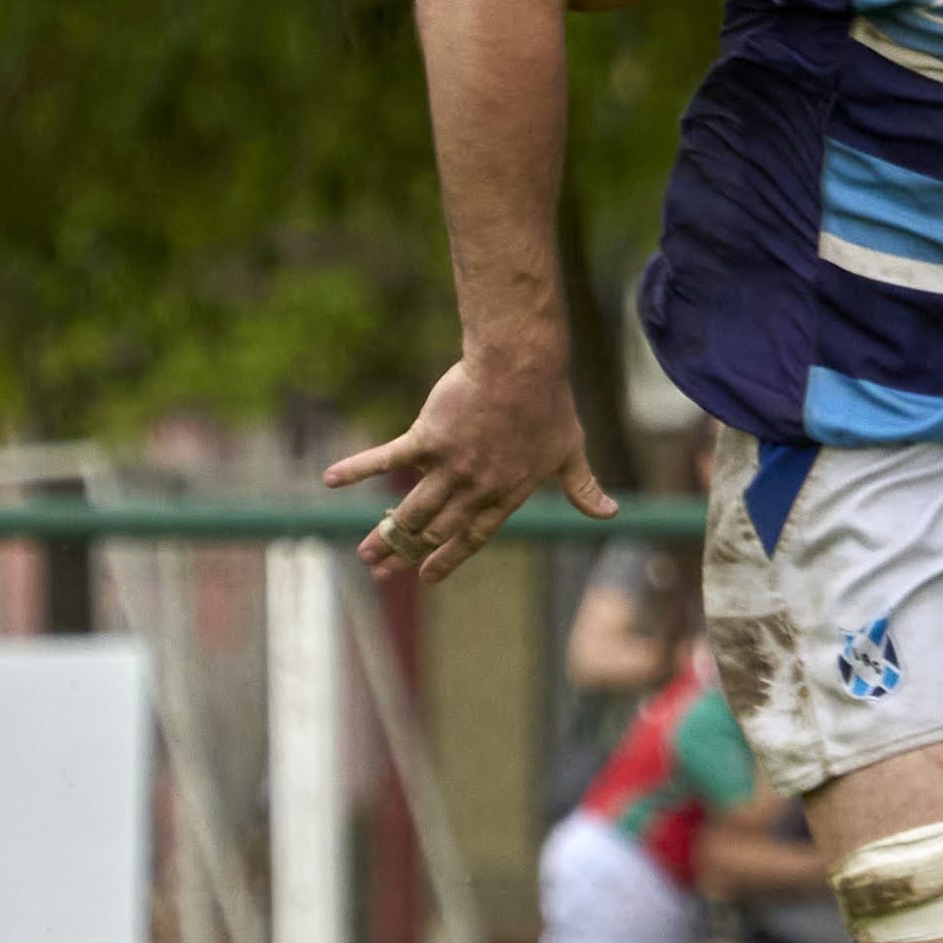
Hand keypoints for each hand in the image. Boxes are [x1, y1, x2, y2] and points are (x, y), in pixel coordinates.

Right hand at [322, 350, 616, 583]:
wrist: (523, 368)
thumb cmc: (549, 406)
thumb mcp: (571, 452)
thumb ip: (585, 487)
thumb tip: (611, 513)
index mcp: (505, 495)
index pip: (474, 536)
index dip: (450, 557)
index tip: (428, 575)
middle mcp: (474, 489)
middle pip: (435, 530)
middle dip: (407, 554)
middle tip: (382, 574)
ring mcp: (449, 466)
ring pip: (410, 510)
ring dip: (384, 536)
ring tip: (363, 555)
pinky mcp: (427, 438)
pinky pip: (387, 459)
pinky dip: (357, 468)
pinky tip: (331, 479)